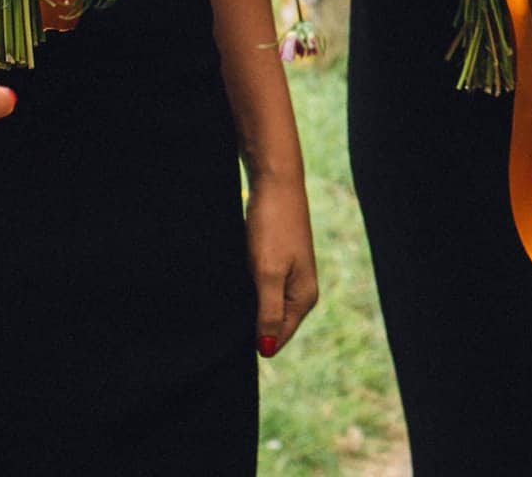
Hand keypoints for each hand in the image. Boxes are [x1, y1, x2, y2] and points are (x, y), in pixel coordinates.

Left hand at [246, 169, 320, 356]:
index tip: (230, 333)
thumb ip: (269, 312)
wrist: (275, 183)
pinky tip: (234, 281)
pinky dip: (247, 289)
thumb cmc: (273, 226)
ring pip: (264, 306)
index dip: (254, 340)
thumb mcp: (268, 273)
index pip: (278, 337)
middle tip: (227, 313)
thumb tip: (268, 349)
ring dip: (247, 305)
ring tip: (231, 294)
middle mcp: (300, 290)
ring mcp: (289, 275)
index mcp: (304, 298)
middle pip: (272, 324)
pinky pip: (261, 288)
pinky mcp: (277, 262)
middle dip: (250, 324)